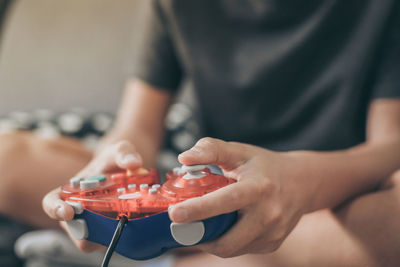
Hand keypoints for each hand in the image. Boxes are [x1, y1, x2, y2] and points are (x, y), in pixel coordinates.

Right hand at [42, 140, 142, 251]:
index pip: (51, 203)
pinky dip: (122, 233)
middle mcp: (77, 211)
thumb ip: (125, 153)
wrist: (125, 172)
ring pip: (95, 240)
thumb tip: (134, 164)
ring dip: (111, 231)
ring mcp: (92, 224)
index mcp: (70, 191)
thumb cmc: (114, 161)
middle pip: (77, 230)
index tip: (69, 212)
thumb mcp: (120, 150)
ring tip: (128, 215)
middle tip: (115, 216)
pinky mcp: (107, 233)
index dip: (55, 209)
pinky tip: (135, 221)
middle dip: (95, 226)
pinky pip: (111, 240)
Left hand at [168, 137, 312, 257]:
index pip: (225, 202)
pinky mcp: (272, 244)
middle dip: (198, 237)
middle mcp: (269, 214)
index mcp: (259, 187)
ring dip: (209, 241)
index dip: (198, 210)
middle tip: (178, 226)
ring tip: (196, 226)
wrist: (302, 183)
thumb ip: (212, 150)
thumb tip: (183, 158)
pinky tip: (219, 227)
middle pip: (226, 240)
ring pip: (231, 249)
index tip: (173, 214)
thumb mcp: (241, 151)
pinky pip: (241, 249)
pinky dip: (224, 241)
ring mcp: (272, 233)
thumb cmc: (265, 166)